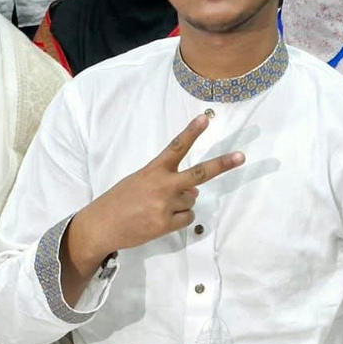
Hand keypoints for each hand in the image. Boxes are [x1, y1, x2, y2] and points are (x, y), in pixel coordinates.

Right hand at [64, 115, 243, 281]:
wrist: (101, 225)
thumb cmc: (120, 200)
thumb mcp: (140, 182)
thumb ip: (167, 182)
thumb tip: (194, 191)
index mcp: (153, 170)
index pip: (176, 147)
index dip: (192, 132)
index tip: (205, 118)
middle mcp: (162, 185)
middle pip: (199, 174)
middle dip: (222, 164)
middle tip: (241, 156)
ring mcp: (165, 205)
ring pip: (192, 200)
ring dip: (182, 203)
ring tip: (158, 207)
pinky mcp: (165, 224)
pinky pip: (188, 218)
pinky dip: (180, 218)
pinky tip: (161, 219)